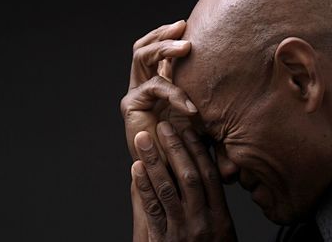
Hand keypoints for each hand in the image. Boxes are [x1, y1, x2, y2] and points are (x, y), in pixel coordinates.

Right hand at [120, 20, 196, 161]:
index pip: (159, 51)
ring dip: (163, 47)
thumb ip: (209, 96)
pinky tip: (190, 107)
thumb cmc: (189, 145)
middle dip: (163, 33)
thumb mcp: (204, 115)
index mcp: (159, 82)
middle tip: (183, 26)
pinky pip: (153, 86)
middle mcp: (144, 84)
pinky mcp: (130, 104)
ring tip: (185, 47)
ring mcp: (135, 93)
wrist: (168, 173)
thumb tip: (240, 76)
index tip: (195, 29)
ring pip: (140, 55)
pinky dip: (174, 92)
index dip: (172, 36)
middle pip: (144, 46)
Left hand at [131, 122, 236, 241]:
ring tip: (143, 139)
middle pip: (189, 176)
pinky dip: (143, 185)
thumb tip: (201, 174)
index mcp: (221, 217)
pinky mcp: (164, 239)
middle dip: (175, 149)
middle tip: (164, 126)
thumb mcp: (221, 233)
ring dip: (154, 161)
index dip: (197, 151)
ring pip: (168, 188)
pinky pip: (152, 208)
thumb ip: (212, 206)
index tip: (187, 130)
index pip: (209, 175)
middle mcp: (204, 220)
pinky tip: (136, 168)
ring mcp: (183, 230)